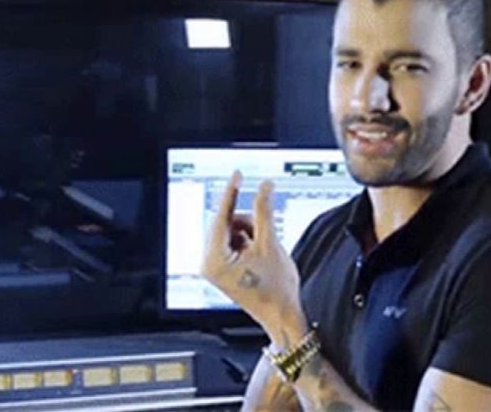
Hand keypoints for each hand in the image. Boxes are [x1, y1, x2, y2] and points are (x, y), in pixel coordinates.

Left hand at [200, 171, 304, 337]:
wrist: (282, 316)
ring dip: (250, 233)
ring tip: (264, 251)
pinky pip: (233, 242)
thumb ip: (264, 211)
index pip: (220, 217)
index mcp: (214, 260)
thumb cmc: (275, 290)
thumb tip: (263, 187)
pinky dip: (248, 241)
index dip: (231, 193)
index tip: (237, 175)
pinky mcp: (222, 269)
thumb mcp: (270, 244)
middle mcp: (209, 264)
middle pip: (226, 224)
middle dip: (249, 224)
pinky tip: (259, 255)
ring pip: (231, 231)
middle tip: (266, 232)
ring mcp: (215, 267)